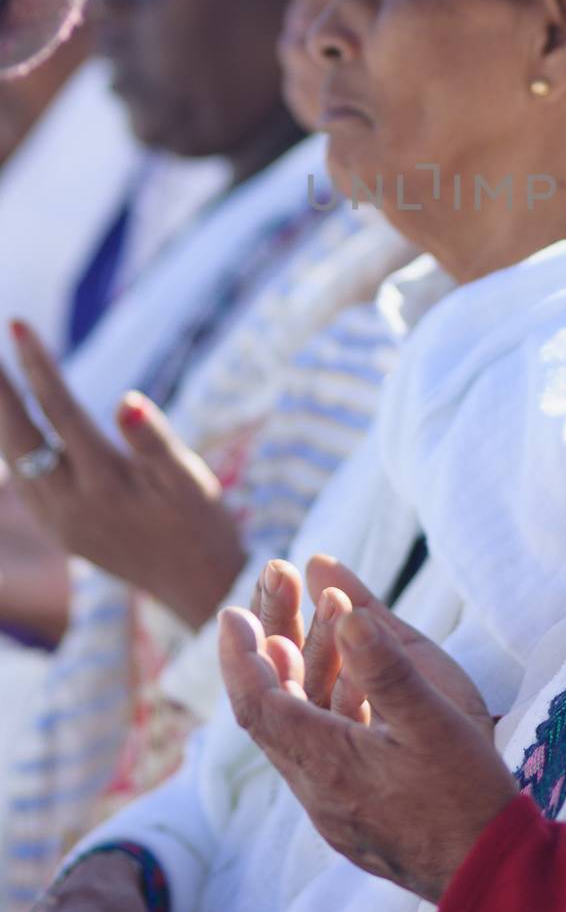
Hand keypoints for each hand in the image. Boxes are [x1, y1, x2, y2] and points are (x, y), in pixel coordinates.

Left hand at [0, 321, 246, 628]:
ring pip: (14, 461)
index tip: (17, 324)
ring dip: (1, 418)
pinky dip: (13, 447)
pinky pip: (24, 482)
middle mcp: (69, 504)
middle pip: (18, 437)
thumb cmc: (200, 522)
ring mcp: (59, 522)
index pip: (58, 410)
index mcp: (103, 482)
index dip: (37, 365)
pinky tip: (13, 430)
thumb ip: (153, 439)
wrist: (197, 586)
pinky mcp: (61, 532)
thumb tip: (127, 399)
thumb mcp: (187, 478)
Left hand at [220, 554, 518, 900]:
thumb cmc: (466, 795)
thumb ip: (387, 668)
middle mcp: (316, 790)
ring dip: (290, 679)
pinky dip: (314, 709)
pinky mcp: (350, 817)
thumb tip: (347, 614)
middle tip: (266, 598)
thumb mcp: (434, 722)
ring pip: (292, 734)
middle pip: (270, 713)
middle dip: (265, 650)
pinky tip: (335, 688)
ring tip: (291, 630)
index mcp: (328, 764)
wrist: (488, 876)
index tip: (230, 613)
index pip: (259, 705)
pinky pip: (315, 753)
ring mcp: (331, 809)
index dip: (240, 657)